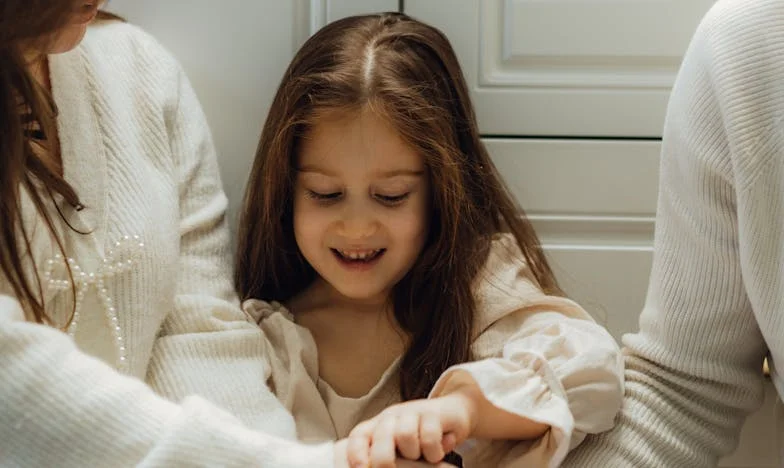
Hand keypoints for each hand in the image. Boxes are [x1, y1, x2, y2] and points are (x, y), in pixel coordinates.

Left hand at [345, 392, 476, 467]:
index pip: (358, 436)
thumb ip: (384, 457)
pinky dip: (434, 451)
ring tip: (422, 456)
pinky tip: (437, 453)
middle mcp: (392, 416)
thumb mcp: (398, 449)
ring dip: (414, 453)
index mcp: (378, 426)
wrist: (454, 413)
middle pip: (380, 437)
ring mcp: (413, 412)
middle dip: (384, 460)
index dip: (355, 453)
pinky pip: (429, 436)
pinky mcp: (434, 413)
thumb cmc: (421, 437)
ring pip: (405, 435)